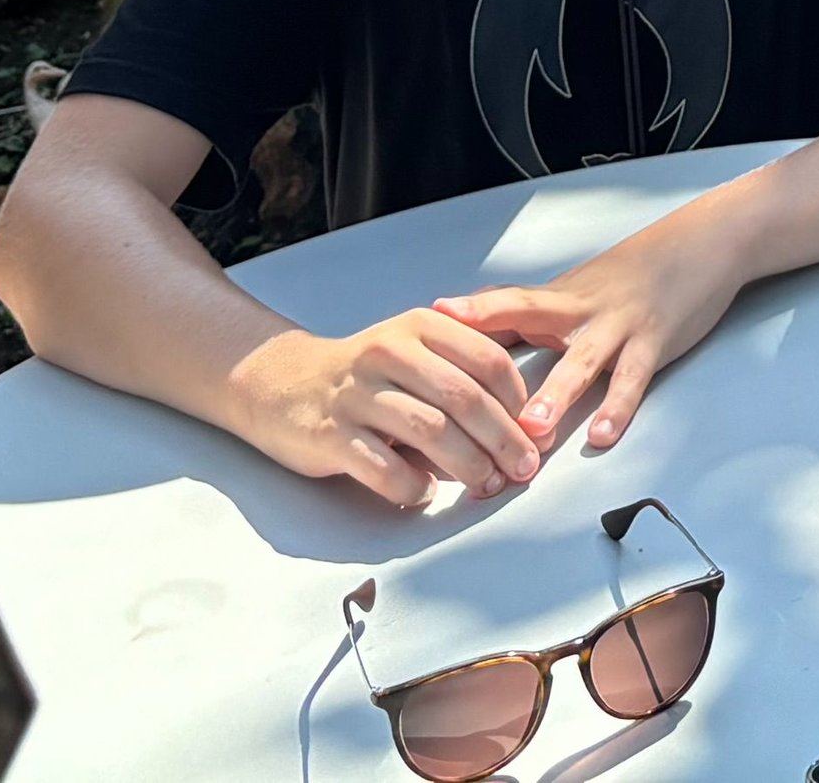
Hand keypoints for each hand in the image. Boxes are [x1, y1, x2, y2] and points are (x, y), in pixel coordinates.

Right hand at [220, 305, 551, 506]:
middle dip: (504, 439)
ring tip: (486, 486)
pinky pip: (385, 468)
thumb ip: (460, 374)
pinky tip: (425, 492)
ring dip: (469, 466)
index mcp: (420, 327)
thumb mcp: (414, 350)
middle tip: (523, 470)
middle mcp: (391, 352)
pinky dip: (413, 486)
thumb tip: (520, 425)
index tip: (534, 434)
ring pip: (431, 432)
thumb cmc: (367, 374)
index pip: (488, 361)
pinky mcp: (332, 435)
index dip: (519, 402)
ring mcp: (359, 394)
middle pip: (465, 398)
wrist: (284, 384)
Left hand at [432, 197, 753, 462]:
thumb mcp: (582, 286)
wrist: (702, 241)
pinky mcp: (654, 341)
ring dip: (556, 395)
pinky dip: (618, 407)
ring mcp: (618, 325)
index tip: (422, 325)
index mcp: (560, 297)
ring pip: (582, 360)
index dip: (466, 314)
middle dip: (495, 359)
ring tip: (533, 430)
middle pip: (530, 324)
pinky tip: (603, 435)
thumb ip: (535, 310)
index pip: (504, 305)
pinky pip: (633, 378)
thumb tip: (480, 324)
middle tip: (460, 389)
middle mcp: (581, 308)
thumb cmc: (638, 271)